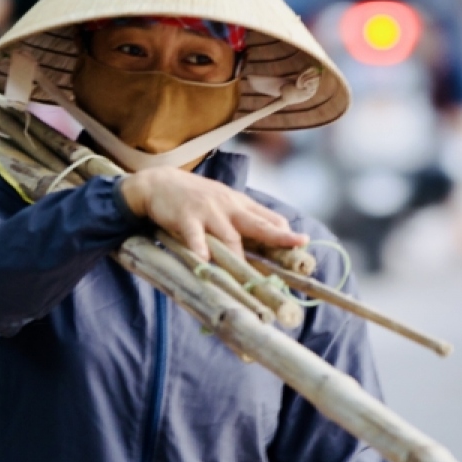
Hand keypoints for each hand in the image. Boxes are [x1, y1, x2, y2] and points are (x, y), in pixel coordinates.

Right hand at [119, 167, 308, 261]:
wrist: (158, 182)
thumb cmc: (196, 197)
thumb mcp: (225, 202)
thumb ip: (246, 218)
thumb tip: (275, 236)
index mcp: (240, 205)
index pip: (269, 219)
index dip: (286, 234)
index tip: (302, 246)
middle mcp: (228, 207)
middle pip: (258, 224)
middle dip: (279, 236)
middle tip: (299, 244)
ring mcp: (207, 212)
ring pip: (228, 236)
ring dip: (239, 256)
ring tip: (251, 278)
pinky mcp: (185, 217)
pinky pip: (194, 235)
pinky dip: (199, 248)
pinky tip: (203, 261)